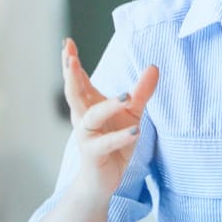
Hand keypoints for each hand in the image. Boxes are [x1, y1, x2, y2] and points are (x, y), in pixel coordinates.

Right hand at [61, 38, 157, 203]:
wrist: (104, 179)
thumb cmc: (115, 143)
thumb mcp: (132, 114)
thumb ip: (141, 92)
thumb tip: (153, 66)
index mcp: (90, 105)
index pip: (79, 80)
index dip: (72, 62)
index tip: (67, 42)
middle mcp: (83, 118)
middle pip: (74, 93)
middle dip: (71, 75)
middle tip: (70, 58)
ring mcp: (86, 136)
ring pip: (91, 117)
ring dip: (107, 106)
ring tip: (125, 96)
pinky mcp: (94, 154)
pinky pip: (105, 144)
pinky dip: (120, 137)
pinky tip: (135, 131)